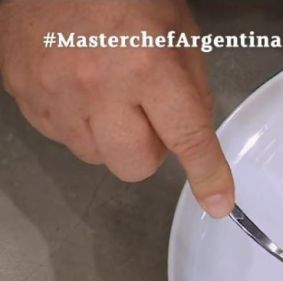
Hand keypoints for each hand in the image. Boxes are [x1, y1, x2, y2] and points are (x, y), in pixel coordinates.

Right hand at [0, 0, 233, 216]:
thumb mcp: (180, 34)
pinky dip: (77, 122)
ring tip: (110, 93)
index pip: (186, 138)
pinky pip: (60, 136)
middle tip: (149, 115)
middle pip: (134, 165)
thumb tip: (193, 142)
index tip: (217, 201)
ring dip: (111, 137)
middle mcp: (98, 85)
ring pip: (95, 156)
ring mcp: (54, 91)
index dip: (207, 174)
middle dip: (149, 149)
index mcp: (148, 65)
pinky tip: (81, 87)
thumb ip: (192, 91)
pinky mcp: (23, 92)